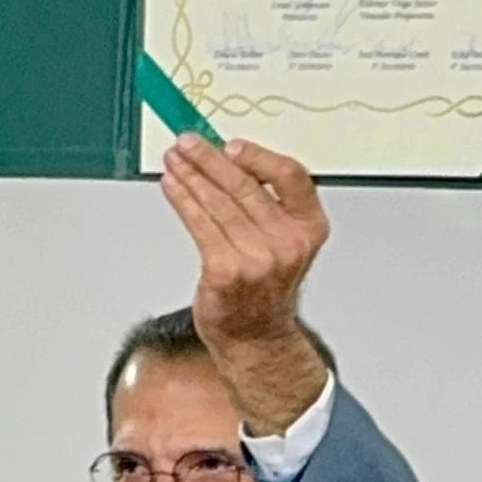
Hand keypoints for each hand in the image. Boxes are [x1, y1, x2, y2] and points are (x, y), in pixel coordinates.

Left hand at [161, 134, 329, 433]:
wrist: (256, 338)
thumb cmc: (265, 290)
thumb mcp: (284, 243)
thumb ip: (267, 205)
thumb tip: (226, 161)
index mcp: (309, 228)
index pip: (292, 176)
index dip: (259, 157)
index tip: (231, 147)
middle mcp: (288, 242)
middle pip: (246, 186)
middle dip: (210, 160)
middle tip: (189, 144)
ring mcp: (258, 258)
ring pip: (218, 203)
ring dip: (190, 175)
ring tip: (175, 160)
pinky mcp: (226, 269)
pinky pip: (200, 223)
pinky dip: (182, 200)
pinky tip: (172, 186)